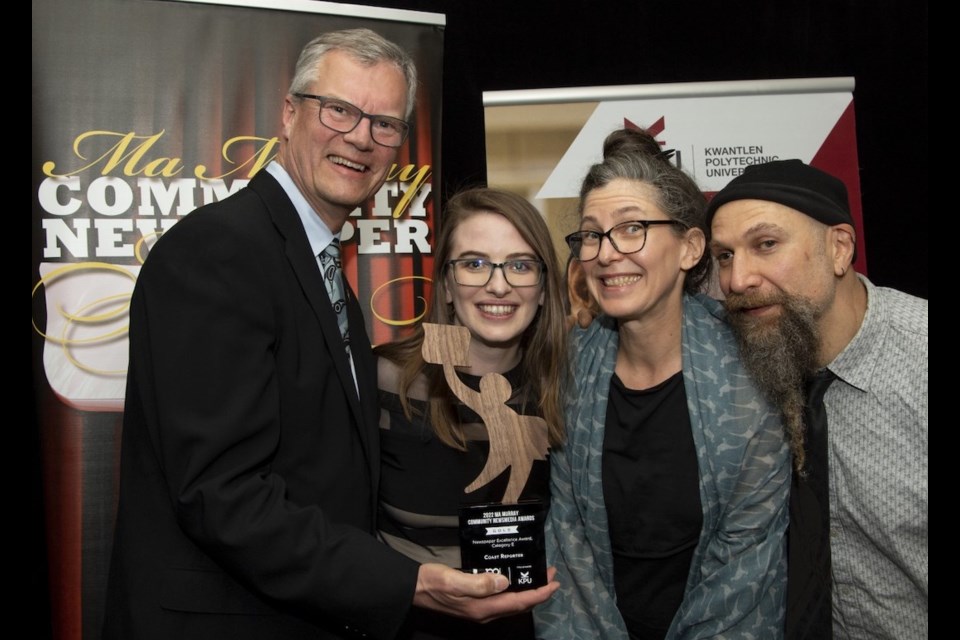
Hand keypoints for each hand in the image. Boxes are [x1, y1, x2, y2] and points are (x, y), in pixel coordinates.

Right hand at [413, 564, 558, 622]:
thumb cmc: (434, 582)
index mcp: (483, 608)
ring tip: (539, 577)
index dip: (539, 593)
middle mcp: (485, 612)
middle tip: (552, 575)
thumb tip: (505, 582)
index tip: (555, 583)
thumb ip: (480, 583)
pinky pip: (503, 600)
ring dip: (528, 591)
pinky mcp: (475, 604)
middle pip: (519, 605)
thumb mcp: (455, 580)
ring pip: (512, 603)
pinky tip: (515, 579)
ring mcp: (480, 609)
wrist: (414, 588)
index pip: (519, 602)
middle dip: (538, 592)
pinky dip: (515, 591)